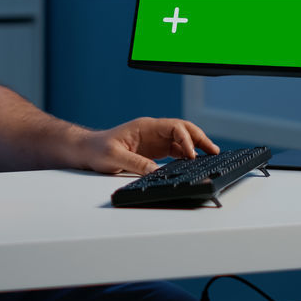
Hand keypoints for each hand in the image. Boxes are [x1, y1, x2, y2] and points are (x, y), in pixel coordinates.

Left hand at [77, 117, 219, 174]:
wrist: (87, 151)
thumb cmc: (97, 150)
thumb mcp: (115, 158)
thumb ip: (137, 164)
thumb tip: (156, 173)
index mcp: (145, 127)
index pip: (173, 127)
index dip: (185, 139)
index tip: (191, 155)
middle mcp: (153, 131)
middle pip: (183, 130)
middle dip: (199, 138)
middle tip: (214, 150)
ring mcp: (154, 141)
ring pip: (182, 140)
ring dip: (196, 147)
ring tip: (210, 156)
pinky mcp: (154, 151)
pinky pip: (175, 150)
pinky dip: (186, 155)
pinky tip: (193, 162)